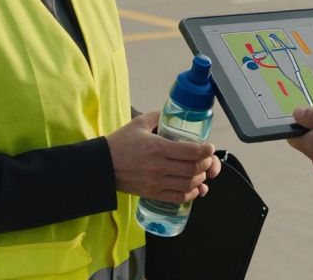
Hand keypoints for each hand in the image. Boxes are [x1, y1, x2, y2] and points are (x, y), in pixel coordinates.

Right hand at [106, 111, 221, 203]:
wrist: (102, 166)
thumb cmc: (120, 143)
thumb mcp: (139, 123)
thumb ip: (158, 117)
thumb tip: (174, 114)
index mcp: (158, 147)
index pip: (191, 151)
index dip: (206, 150)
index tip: (209, 147)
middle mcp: (159, 166)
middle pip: (193, 169)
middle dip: (206, 164)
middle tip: (207, 159)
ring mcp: (156, 182)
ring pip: (188, 184)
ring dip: (200, 179)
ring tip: (200, 172)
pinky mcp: (153, 194)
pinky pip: (178, 198)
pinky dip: (190, 194)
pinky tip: (194, 188)